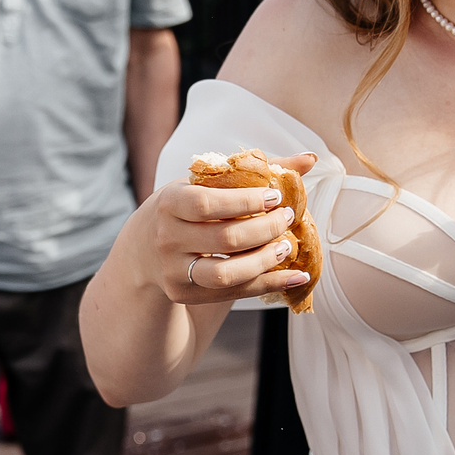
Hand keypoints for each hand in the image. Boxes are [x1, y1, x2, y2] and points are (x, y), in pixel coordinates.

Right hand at [140, 150, 317, 306]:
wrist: (144, 248)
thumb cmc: (185, 208)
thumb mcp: (206, 185)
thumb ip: (255, 171)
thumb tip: (309, 160)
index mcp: (169, 203)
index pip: (208, 204)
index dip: (245, 202)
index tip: (275, 197)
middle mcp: (167, 239)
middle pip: (224, 239)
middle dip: (264, 230)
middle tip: (287, 219)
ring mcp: (174, 271)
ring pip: (226, 274)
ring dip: (264, 262)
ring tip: (286, 248)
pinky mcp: (184, 294)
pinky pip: (232, 294)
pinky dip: (266, 286)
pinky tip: (293, 277)